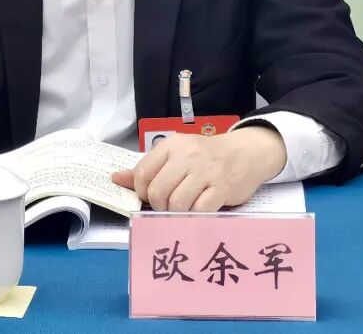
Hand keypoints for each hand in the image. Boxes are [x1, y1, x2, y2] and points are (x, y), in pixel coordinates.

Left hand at [111, 126, 286, 211]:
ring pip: (175, 203)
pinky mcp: (221, 188)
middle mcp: (187, 156)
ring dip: (175, 214)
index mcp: (171, 145)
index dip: (141, 192)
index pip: (142, 173)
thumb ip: (147, 168)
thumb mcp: (176, 155)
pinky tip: (196, 213)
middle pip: (157, 191)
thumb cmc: (207, 156)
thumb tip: (116, 178)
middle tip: (167, 207)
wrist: (246, 152)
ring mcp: (205, 171)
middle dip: (158, 206)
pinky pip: (198, 210)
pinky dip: (193, 217)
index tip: (151, 197)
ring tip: (181, 211)